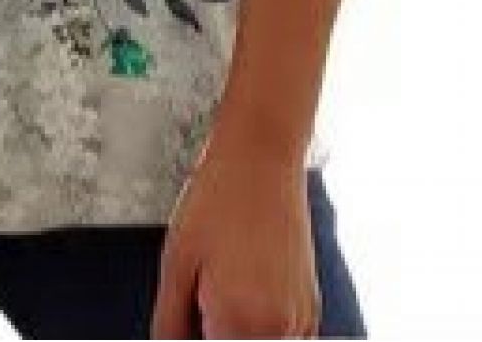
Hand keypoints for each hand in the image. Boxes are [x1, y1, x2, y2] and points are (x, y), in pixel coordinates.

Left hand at [151, 131, 319, 338]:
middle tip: (198, 302)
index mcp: (241, 322)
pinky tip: (241, 298)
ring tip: (217, 294)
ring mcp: (301, 320)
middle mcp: (280, 330)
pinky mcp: (311, 307)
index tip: (186, 321)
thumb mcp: (177, 261)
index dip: (191, 337)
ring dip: (236, 334)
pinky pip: (285, 341)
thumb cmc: (220, 198)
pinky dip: (262, 333)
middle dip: (213, 332)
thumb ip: (170, 323)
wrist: (262, 157)